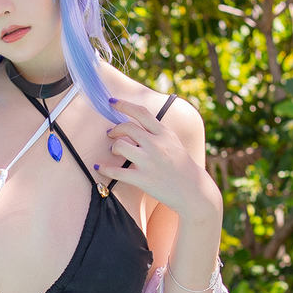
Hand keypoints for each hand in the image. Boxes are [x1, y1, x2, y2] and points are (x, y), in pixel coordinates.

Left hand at [95, 99, 219, 224]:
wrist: (194, 189)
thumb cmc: (182, 165)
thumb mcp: (174, 142)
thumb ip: (157, 131)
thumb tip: (137, 122)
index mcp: (164, 133)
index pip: (141, 112)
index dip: (124, 105)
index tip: (112, 102)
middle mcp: (157, 145)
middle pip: (127, 127)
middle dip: (115, 129)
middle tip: (111, 133)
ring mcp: (149, 162)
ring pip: (120, 146)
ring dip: (114, 147)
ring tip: (114, 151)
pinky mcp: (143, 179)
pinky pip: (117, 171)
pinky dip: (105, 168)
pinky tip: (99, 167)